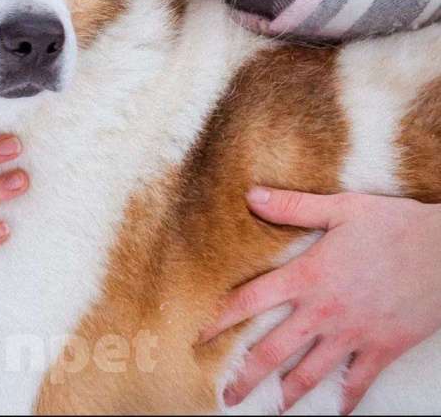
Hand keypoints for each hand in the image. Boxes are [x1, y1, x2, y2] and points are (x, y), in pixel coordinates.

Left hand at [198, 187, 440, 413]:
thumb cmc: (392, 226)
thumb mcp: (339, 209)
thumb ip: (292, 206)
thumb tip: (251, 195)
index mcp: (307, 276)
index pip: (250, 300)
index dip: (219, 319)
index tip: (197, 336)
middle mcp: (322, 311)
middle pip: (272, 349)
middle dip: (246, 374)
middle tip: (226, 394)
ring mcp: (352, 334)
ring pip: (310, 372)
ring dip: (286, 394)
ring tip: (268, 410)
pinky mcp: (382, 348)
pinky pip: (358, 382)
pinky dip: (346, 400)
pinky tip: (336, 412)